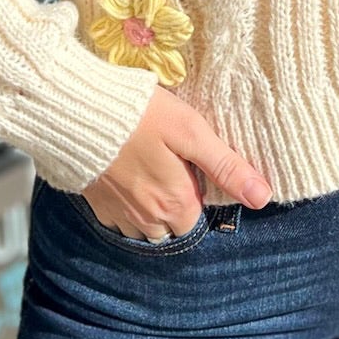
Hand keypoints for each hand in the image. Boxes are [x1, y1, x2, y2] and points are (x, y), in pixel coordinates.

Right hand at [76, 85, 272, 240]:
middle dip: (179, 207)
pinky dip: (128, 207)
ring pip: (147, 229)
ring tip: (151, 173)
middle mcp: (147, 218)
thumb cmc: (139, 115)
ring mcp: (118, 214)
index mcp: (175, 204)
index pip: (201, 219)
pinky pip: (120, 220)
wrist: (75, 109)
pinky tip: (127, 178)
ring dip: (153, 211)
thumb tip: (263, 198)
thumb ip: (226, 167)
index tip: (195, 169)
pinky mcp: (96, 205)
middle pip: (175, 228)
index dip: (202, 194)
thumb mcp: (191, 133)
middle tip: (173, 168)